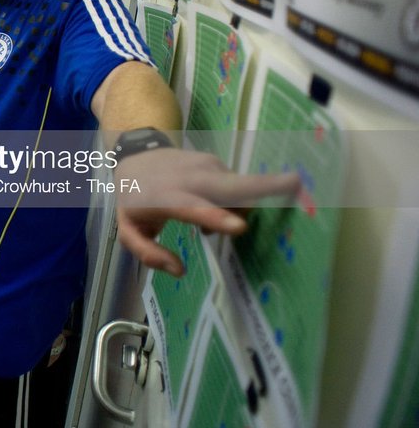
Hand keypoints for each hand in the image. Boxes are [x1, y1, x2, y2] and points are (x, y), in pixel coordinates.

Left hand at [114, 148, 300, 275]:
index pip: (192, 208)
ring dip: (239, 211)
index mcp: (166, 198)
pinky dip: (233, 203)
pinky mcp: (216, 161)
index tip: (239, 227)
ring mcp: (206, 166)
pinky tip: (214, 210)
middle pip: (232, 185)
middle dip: (266, 187)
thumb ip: (148, 253)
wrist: (135, 157)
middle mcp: (190, 179)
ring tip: (214, 226)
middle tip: (299, 186)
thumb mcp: (128, 229)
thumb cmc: (134, 199)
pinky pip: (236, 186)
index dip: (216, 218)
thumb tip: (180, 270)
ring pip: (240, 191)